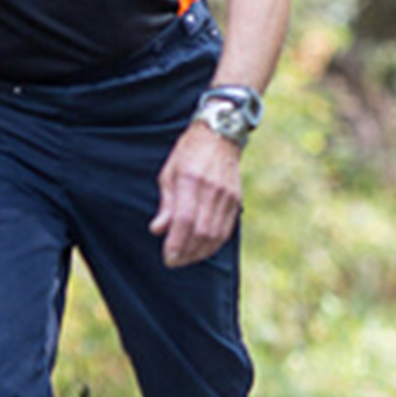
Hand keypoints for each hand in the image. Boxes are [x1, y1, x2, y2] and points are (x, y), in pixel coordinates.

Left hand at [151, 123, 243, 267]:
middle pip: (202, 231)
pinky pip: (226, 228)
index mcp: (191, 180)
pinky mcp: (236, 199)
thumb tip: (158, 230)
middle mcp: (212, 189)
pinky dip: (214, 243)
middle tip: (174, 261)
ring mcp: (227, 195)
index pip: (185, 220)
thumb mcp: (169, 173)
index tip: (168, 257)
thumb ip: (166, 204)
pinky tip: (203, 248)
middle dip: (187, 252)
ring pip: (216, 234)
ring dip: (201, 252)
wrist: (220, 134)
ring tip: (186, 258)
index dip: (176, 243)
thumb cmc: (189, 153)